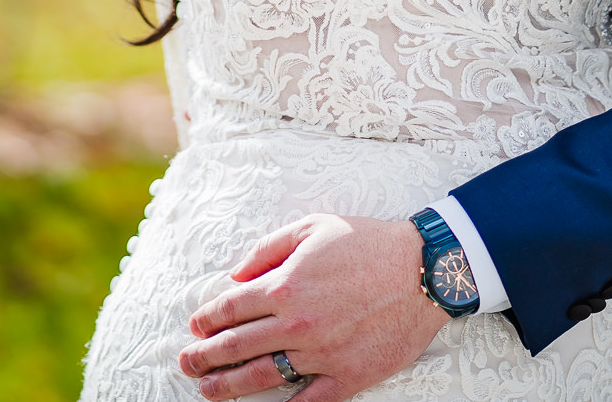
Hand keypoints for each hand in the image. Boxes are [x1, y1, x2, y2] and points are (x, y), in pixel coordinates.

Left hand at [178, 215, 449, 401]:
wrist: (425, 271)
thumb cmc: (367, 243)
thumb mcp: (312, 227)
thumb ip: (267, 249)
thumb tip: (236, 275)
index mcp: (285, 285)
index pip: (230, 308)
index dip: (206, 319)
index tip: (195, 327)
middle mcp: (297, 324)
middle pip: (235, 346)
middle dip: (204, 357)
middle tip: (186, 363)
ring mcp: (321, 355)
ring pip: (261, 377)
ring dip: (227, 386)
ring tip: (207, 391)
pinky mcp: (347, 378)